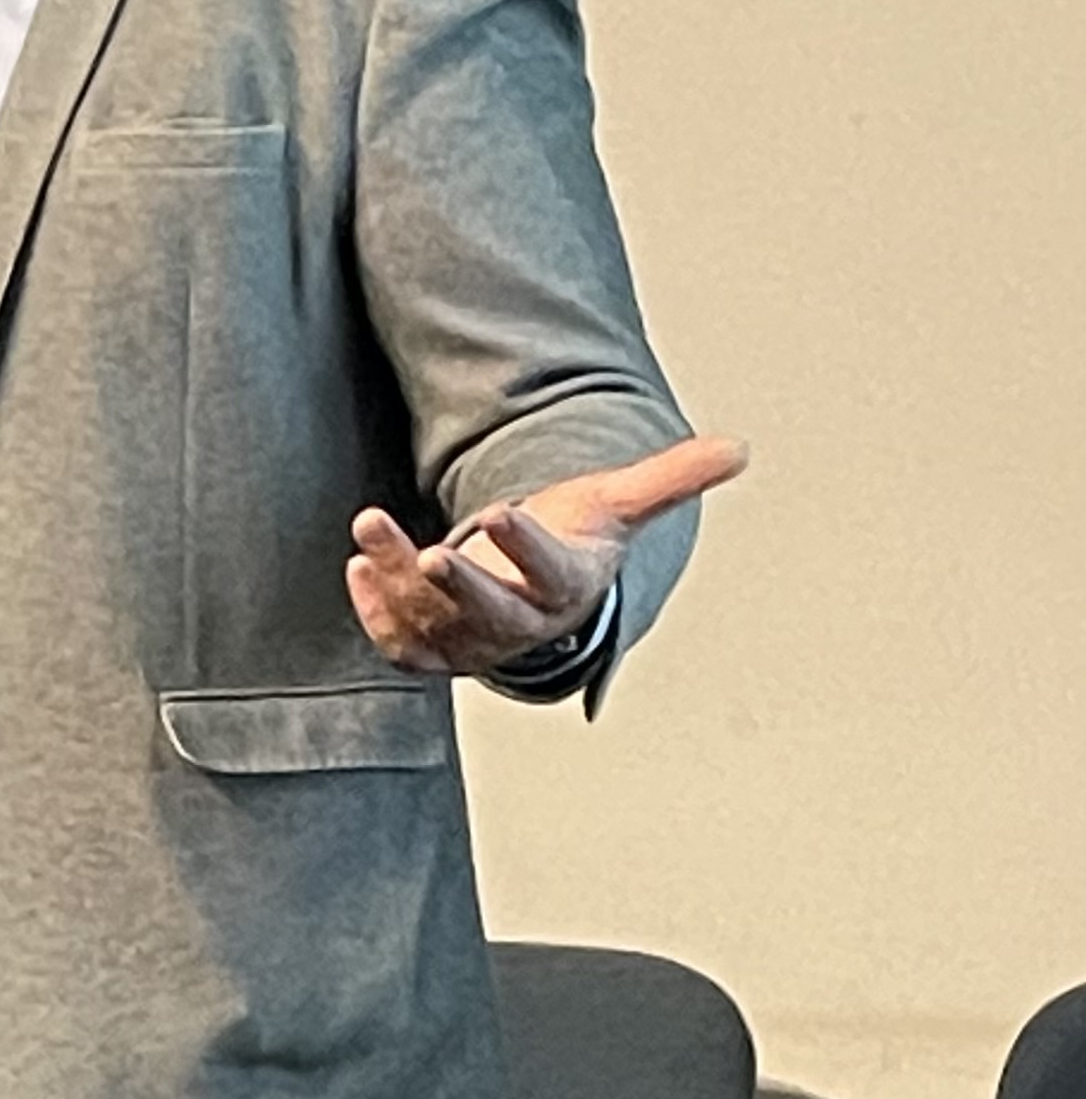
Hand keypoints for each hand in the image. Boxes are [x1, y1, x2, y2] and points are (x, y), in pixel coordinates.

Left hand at [345, 437, 746, 675]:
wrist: (534, 597)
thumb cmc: (575, 541)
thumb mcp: (618, 507)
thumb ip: (669, 479)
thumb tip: (740, 449)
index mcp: (563, 589)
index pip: (547, 574)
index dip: (525, 547)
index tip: (501, 510)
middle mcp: (516, 625)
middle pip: (486, 615)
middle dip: (457, 587)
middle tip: (427, 557)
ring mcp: (468, 642)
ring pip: (429, 621)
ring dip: (393, 578)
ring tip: (368, 523)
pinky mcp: (430, 648)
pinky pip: (399, 644)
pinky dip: (375, 612)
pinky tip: (359, 564)